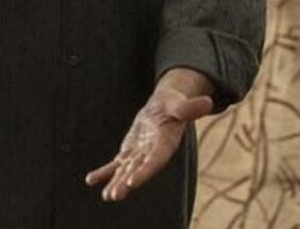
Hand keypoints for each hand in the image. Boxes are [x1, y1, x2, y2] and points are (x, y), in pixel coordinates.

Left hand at [85, 86, 212, 200]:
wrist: (165, 106)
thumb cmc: (175, 104)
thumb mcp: (180, 103)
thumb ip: (190, 107)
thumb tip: (208, 103)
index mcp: (165, 143)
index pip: (155, 160)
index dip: (144, 171)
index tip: (132, 182)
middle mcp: (152, 153)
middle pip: (138, 170)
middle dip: (126, 183)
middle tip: (114, 195)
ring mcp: (140, 154)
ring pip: (126, 171)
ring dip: (116, 182)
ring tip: (107, 196)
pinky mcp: (129, 152)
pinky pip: (115, 164)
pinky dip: (104, 172)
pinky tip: (90, 179)